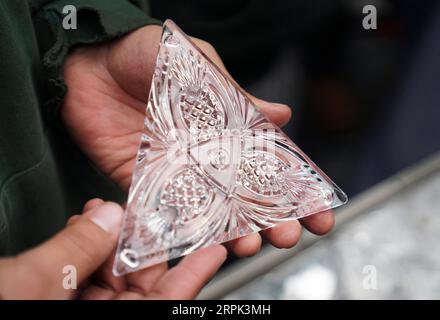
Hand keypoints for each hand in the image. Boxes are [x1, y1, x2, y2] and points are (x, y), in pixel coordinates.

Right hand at [0, 199, 226, 298]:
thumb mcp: (31, 286)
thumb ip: (74, 251)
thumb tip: (108, 215)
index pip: (167, 305)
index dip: (193, 274)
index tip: (215, 246)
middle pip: (139, 287)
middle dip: (139, 248)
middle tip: (145, 215)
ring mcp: (77, 311)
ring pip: (108, 279)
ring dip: (107, 244)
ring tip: (105, 214)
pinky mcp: (54, 301)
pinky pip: (80, 278)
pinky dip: (82, 253)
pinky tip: (82, 227)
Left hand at [62, 25, 333, 257]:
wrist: (89, 65)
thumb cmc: (144, 55)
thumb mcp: (197, 64)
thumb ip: (235, 94)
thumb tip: (282, 115)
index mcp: (228, 126)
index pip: (271, 162)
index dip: (297, 188)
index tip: (320, 211)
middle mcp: (209, 154)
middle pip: (248, 195)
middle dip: (272, 219)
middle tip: (287, 237)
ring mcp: (180, 172)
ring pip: (216, 210)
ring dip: (235, 232)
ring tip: (250, 246)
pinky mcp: (147, 183)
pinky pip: (169, 212)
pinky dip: (186, 231)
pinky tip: (204, 245)